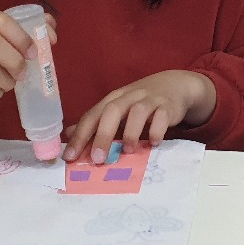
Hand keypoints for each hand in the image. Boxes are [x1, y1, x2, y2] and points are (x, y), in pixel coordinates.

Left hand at [62, 70, 216, 162]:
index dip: (80, 135)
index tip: (70, 157)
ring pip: (138, 111)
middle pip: (113, 111)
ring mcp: (150, 100)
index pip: (92, 115)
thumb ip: (96, 122)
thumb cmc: (140, 101)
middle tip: (98, 159)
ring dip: (131, 132)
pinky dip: (157, 129)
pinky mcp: (168, 106)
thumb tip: (68, 134)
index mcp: (113, 99)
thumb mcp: (117, 108)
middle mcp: (129, 97)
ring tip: (128, 150)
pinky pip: (163, 116)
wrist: (174, 85)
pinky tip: (154, 143)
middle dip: (103, 135)